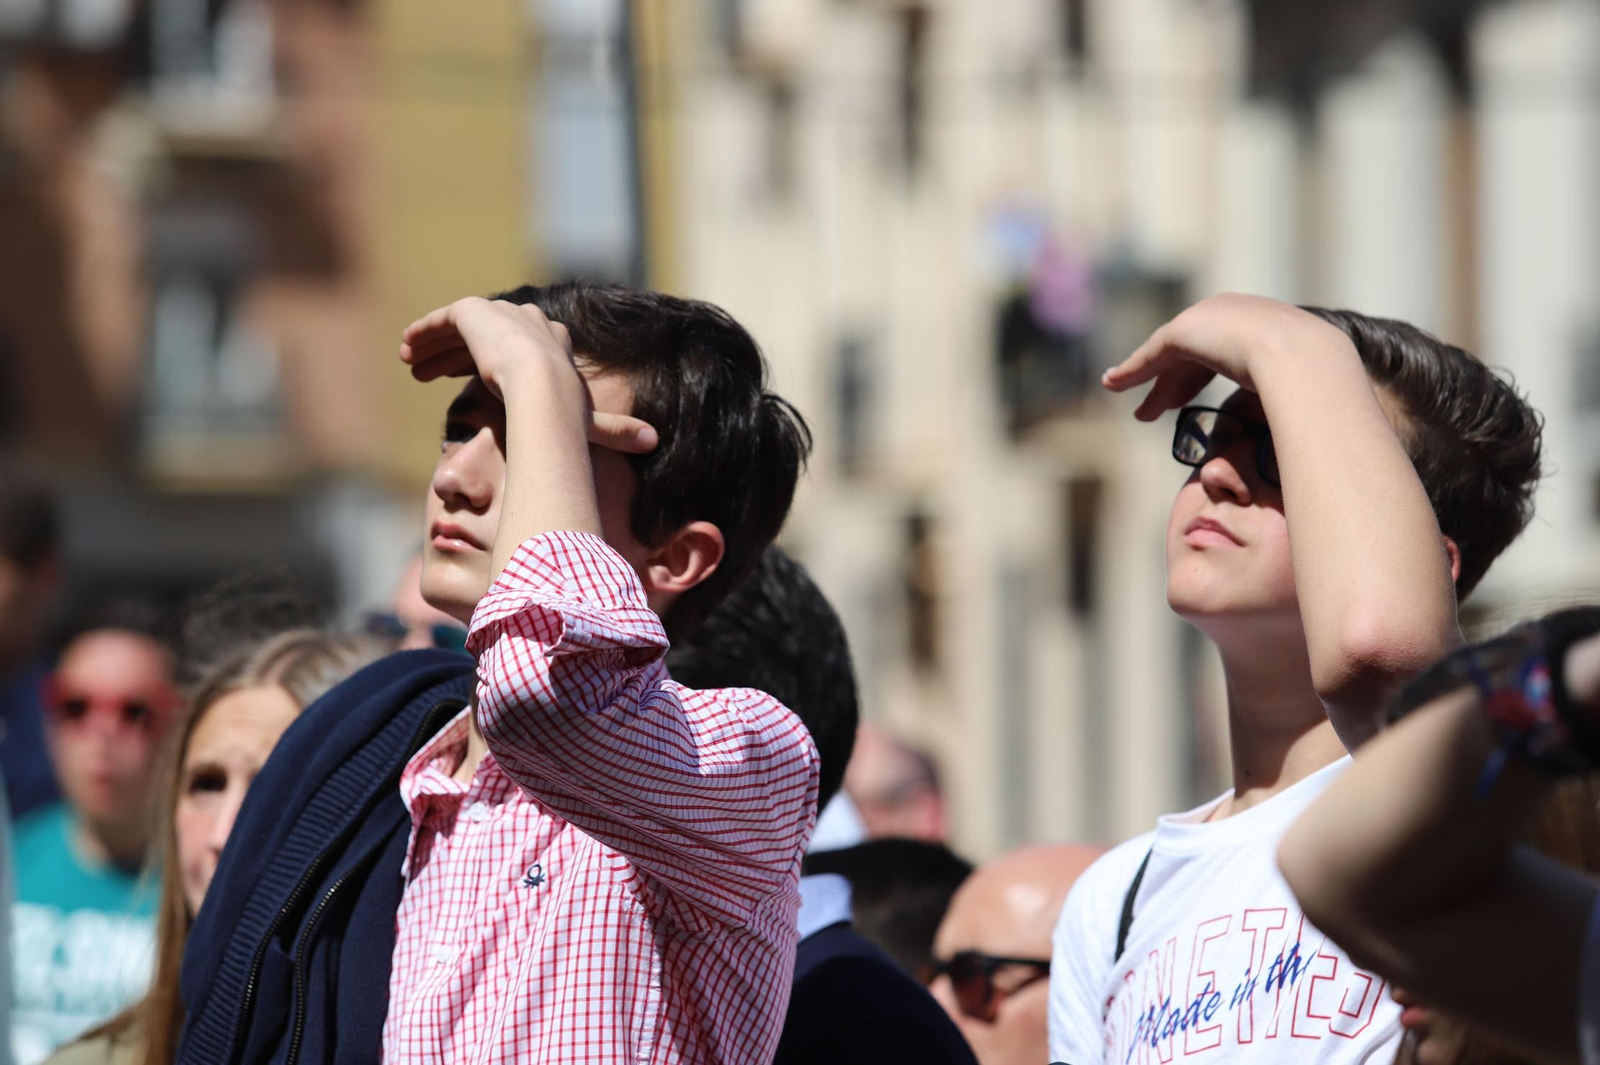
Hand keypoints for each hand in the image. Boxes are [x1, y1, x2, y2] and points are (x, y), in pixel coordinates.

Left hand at [399, 297, 657, 454]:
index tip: (473, 379)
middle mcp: (529, 322)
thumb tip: (654, 442)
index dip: (497, 365)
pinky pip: (444, 318)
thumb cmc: (568, 411)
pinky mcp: (474, 312)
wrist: (543, 389)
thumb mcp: (590, 424)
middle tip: (430, 374)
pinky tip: (408, 350)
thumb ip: (615, 431)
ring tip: (413, 367)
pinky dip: (425, 332)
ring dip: (437, 346)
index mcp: (554, 345)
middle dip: (460, 353)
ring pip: (462, 328)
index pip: (520, 348)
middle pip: (488, 335)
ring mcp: (501, 315)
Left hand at [1102, 294, 1340, 420]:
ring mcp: (1208, 317)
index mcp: (1261, 323)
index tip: (1182, 401)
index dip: (1197, 377)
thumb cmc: (1313, 383)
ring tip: (1137, 411)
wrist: (1302, 356)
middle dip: (1170, 384)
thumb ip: (1289, 402)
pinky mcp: (1185, 329)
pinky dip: (1133, 370)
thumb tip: (1304, 431)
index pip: (1220, 351)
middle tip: (1152, 411)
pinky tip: (1113, 384)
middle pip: (1190, 354)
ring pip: (1166, 355)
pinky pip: (1151, 354)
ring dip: (1146, 380)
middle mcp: (1232, 313)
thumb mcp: (1300, 391)